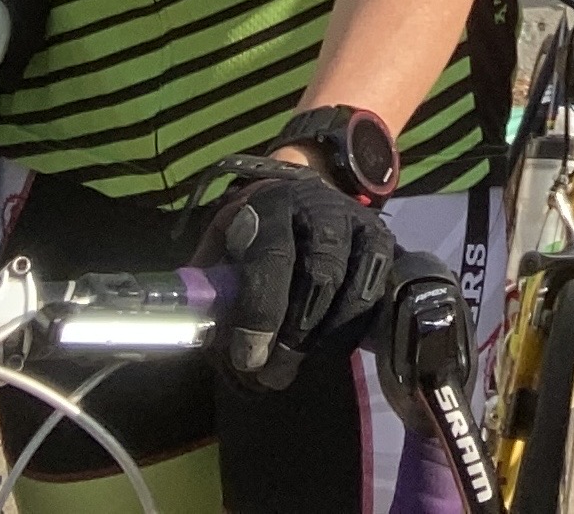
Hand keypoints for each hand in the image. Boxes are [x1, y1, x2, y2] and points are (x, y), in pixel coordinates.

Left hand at [195, 155, 395, 389]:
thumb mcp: (222, 247)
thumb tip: (192, 330)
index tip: (248, 357)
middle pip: (318, 274)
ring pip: (351, 288)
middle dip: (293, 333)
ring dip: (321, 339)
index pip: (271, 256)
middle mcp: (319, 207)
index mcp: (270, 204)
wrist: (302, 199)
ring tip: (293, 368)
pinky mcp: (381, 243)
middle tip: (270, 374)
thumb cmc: (252, 234)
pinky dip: (350, 330)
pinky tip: (325, 350)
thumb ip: (211, 283)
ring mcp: (357, 224)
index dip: (262, 310)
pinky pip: (374, 295)